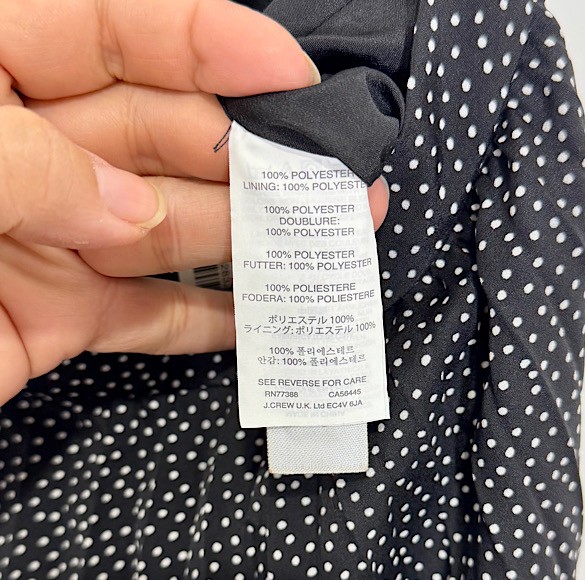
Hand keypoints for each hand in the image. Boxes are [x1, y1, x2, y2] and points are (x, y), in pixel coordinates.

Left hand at [0, 0, 388, 403]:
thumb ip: (37, 169)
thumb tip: (134, 213)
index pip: (110, 31)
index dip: (205, 42)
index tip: (287, 72)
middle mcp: (37, 156)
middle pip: (163, 136)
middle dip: (250, 152)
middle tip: (326, 178)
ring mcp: (56, 239)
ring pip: (172, 227)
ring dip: (247, 236)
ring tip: (320, 240)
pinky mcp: (62, 317)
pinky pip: (149, 314)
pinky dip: (206, 320)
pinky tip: (263, 315)